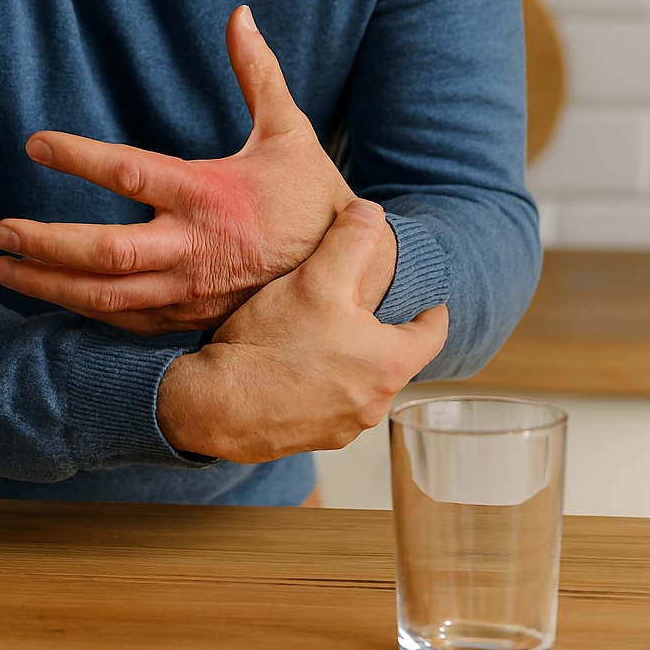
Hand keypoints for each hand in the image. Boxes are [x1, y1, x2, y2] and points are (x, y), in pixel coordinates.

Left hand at [0, 6, 393, 332]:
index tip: (35, 143)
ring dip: (49, 285)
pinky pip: (126, 323)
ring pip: (105, 296)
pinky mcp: (190, 319)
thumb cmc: (312, 195)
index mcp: (209, 195)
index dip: (78, 157)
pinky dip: (84, 313)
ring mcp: (188, 292)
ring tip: (4, 269)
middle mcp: (192, 248)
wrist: (349, 271)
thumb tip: (240, 14)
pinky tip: (53, 299)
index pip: (129, 173)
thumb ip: (258, 72)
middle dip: (44, 243)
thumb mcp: (289, 130)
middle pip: (102, 251)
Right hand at [155, 200, 448, 462]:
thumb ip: (352, 239)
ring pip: (361, 380)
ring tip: (321, 327)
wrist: (215, 406)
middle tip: (358, 301)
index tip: (420, 292)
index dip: (429, 306)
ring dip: (350, 356)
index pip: (433, 332)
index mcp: (390, 364)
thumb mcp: (316, 277)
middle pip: (395, 356)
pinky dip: (322, 382)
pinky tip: (293, 360)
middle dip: (380, 328)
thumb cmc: (271, 344)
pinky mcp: (313, 437)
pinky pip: (330, 403)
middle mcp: (376, 402)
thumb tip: (372, 212)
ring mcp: (345, 426)